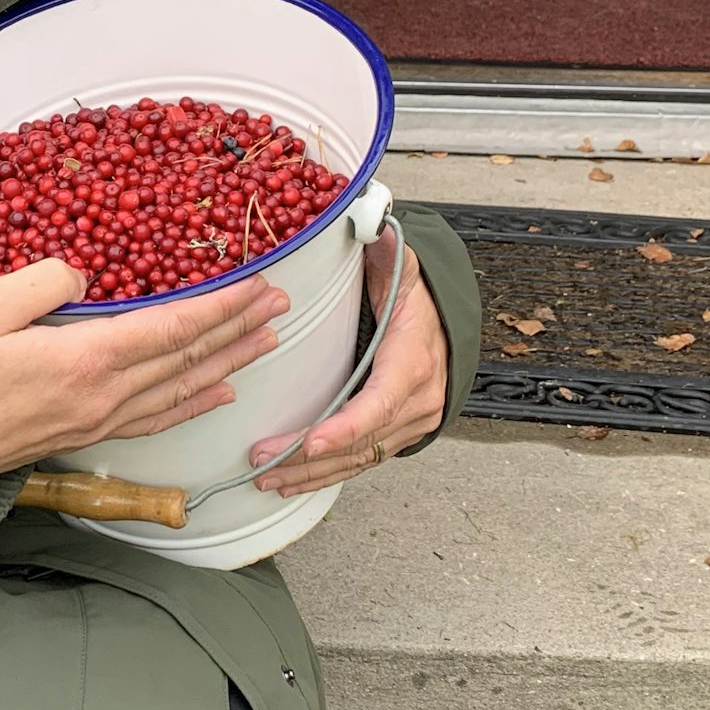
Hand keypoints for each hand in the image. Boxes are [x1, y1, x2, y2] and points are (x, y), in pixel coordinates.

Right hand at [0, 259, 288, 489]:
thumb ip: (44, 281)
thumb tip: (88, 274)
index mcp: (85, 359)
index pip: (172, 329)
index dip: (220, 307)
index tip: (255, 287)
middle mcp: (105, 395)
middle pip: (187, 358)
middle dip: (238, 329)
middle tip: (279, 305)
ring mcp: (100, 419)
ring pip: (181, 389)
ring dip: (228, 362)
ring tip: (265, 342)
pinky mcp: (90, 433)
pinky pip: (158, 418)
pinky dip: (195, 402)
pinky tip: (218, 393)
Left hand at [248, 227, 447, 495]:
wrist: (447, 327)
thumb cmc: (415, 299)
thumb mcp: (402, 270)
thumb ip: (388, 253)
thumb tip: (379, 228)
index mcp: (413, 361)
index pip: (380, 403)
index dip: (345, 427)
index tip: (311, 443)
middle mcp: (417, 401)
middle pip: (362, 442)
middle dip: (309, 458)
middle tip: (262, 464)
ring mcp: (410, 423)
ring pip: (359, 459)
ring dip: (311, 475)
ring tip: (265, 480)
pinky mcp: (398, 436)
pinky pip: (362, 462)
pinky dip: (325, 474)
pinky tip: (290, 481)